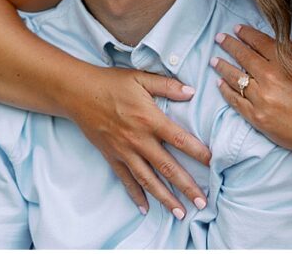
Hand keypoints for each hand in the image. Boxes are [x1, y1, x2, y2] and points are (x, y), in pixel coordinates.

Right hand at [66, 66, 211, 217]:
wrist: (78, 93)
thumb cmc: (111, 83)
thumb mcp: (141, 78)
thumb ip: (167, 86)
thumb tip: (191, 91)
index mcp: (149, 119)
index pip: (179, 139)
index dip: (198, 152)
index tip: (213, 163)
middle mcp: (138, 139)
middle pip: (166, 167)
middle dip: (186, 186)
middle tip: (202, 203)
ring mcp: (124, 151)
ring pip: (148, 180)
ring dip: (165, 197)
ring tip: (180, 212)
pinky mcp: (111, 156)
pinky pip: (125, 180)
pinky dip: (135, 195)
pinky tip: (145, 208)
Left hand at [211, 25, 291, 157]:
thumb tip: (291, 39)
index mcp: (285, 62)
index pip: (260, 42)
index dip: (246, 34)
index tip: (237, 29)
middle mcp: (270, 77)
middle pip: (243, 56)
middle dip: (229, 45)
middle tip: (220, 38)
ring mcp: (261, 98)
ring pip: (235, 78)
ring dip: (223, 66)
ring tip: (214, 60)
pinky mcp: (256, 117)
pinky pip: (235, 100)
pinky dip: (226, 90)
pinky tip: (219, 84)